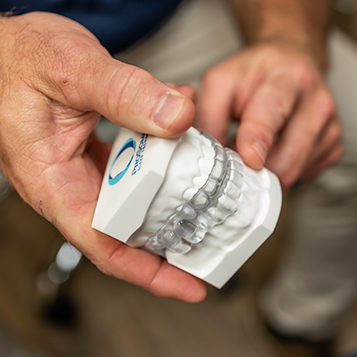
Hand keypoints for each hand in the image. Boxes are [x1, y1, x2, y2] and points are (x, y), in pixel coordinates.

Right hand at [0, 12, 205, 301]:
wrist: (7, 47)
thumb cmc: (20, 59)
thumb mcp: (74, 71)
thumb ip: (125, 93)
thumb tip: (176, 117)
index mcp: (55, 182)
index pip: (106, 247)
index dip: (150, 273)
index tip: (190, 285)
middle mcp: (70, 184)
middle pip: (128, 230)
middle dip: (172, 237)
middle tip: (213, 235)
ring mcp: (83, 170)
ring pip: (135, 199)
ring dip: (172, 193)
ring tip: (207, 188)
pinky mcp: (94, 154)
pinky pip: (134, 169)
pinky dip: (161, 158)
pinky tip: (179, 137)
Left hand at [196, 42, 342, 190]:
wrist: (290, 64)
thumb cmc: (256, 75)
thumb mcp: (222, 84)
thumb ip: (209, 118)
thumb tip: (208, 155)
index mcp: (286, 79)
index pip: (272, 111)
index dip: (259, 137)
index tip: (250, 158)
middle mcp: (314, 102)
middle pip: (289, 156)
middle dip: (256, 169)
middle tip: (238, 163)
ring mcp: (327, 127)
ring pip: (294, 173)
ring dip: (267, 171)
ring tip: (255, 152)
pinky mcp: (332, 146)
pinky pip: (304, 176)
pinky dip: (283, 170)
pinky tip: (275, 152)